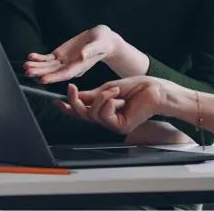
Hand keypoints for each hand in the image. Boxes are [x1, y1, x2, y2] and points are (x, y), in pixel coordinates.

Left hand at [24, 25, 122, 83]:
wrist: (102, 40)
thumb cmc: (103, 43)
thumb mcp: (99, 45)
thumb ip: (90, 50)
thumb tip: (81, 55)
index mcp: (80, 66)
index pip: (66, 74)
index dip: (54, 77)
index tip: (43, 79)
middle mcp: (71, 66)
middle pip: (54, 71)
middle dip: (41, 72)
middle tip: (29, 72)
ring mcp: (65, 61)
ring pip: (48, 66)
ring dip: (37, 66)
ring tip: (26, 65)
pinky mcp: (61, 55)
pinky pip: (48, 59)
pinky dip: (39, 58)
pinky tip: (31, 57)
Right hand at [55, 76, 179, 133]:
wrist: (156, 90)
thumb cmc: (139, 87)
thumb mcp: (110, 87)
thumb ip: (93, 94)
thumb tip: (76, 96)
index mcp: (106, 109)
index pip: (83, 111)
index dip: (69, 108)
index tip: (57, 102)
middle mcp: (108, 119)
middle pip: (83, 115)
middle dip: (75, 102)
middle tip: (71, 89)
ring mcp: (114, 124)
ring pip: (92, 114)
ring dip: (101, 97)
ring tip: (114, 90)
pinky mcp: (120, 127)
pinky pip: (104, 115)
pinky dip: (109, 102)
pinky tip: (119, 97)